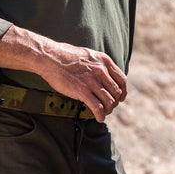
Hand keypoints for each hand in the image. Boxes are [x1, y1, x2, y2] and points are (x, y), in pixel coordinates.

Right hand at [0, 25, 127, 121]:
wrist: (51, 57)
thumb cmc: (66, 56)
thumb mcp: (89, 55)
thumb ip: (99, 65)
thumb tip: (105, 75)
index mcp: (104, 61)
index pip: (122, 80)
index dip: (123, 91)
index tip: (120, 98)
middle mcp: (101, 71)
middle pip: (116, 92)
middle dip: (114, 102)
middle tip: (109, 107)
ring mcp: (92, 81)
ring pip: (109, 101)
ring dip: (108, 110)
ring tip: (104, 113)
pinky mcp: (82, 91)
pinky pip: (98, 107)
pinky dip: (100, 115)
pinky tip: (99, 118)